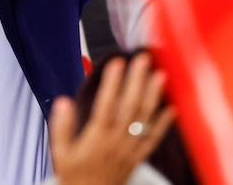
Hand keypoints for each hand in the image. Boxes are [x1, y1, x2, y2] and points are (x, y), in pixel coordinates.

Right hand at [49, 53, 175, 184]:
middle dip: (137, 81)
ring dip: (153, 96)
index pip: (106, 105)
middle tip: (143, 59)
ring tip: (160, 75)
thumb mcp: (60, 153)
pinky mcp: (137, 158)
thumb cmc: (74, 177)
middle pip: (130, 107)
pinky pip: (153, 140)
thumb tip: (63, 101)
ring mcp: (129, 150)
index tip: (117, 62)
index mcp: (96, 138)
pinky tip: (172, 109)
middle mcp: (116, 142)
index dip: (112, 83)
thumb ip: (61, 126)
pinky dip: (163, 124)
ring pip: (144, 119)